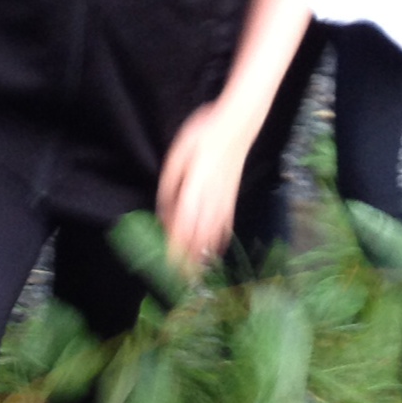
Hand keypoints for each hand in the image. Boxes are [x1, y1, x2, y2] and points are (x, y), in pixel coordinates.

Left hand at [156, 105, 252, 278]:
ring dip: (202, 253)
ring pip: (212, 233)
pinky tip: (215, 249)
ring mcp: (225, 199)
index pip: (184, 226)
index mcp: (195, 188)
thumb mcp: (178, 154)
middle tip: (179, 277)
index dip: (176, 248)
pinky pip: (225, 224)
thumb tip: (164, 211)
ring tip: (194, 271)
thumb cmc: (203, 135)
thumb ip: (169, 185)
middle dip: (188, 258)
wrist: (237, 124)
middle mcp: (211, 199)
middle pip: (198, 236)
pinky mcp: (232, 196)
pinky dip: (219, 239)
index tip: (169, 265)